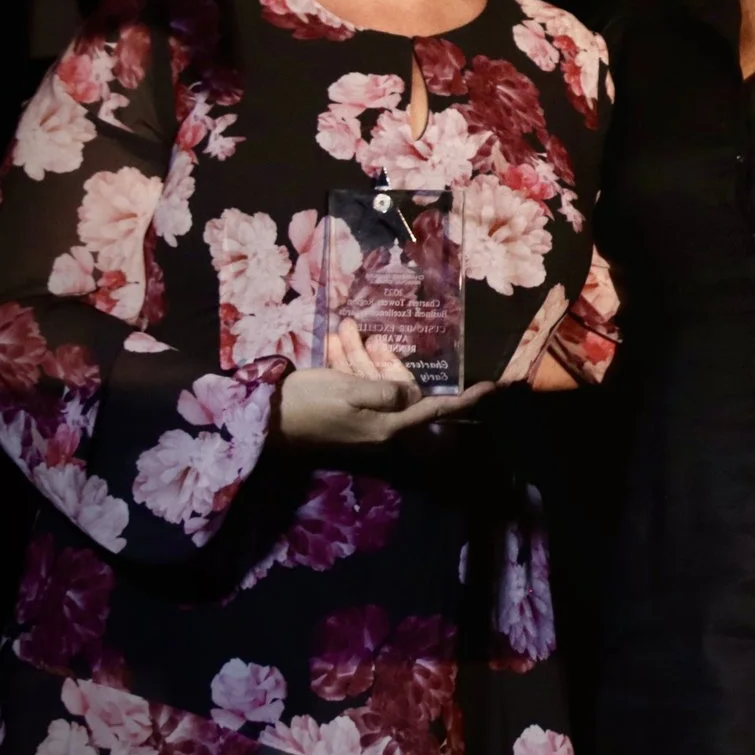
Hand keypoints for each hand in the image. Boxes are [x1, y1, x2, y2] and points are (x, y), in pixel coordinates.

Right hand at [278, 319, 490, 446]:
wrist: (262, 419)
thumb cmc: (310, 404)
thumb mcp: (351, 392)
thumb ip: (387, 391)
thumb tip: (412, 393)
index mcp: (388, 424)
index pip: (435, 409)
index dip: (465, 399)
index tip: (492, 387)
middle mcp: (379, 423)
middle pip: (400, 386)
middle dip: (386, 359)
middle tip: (366, 338)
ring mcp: (360, 416)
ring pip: (372, 378)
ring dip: (360, 354)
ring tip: (343, 330)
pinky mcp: (341, 408)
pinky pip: (353, 381)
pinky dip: (346, 361)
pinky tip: (335, 339)